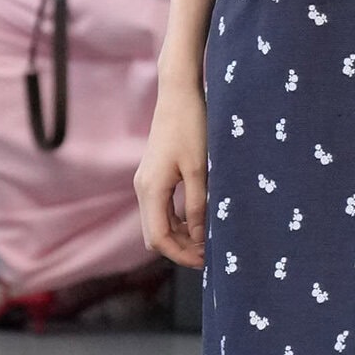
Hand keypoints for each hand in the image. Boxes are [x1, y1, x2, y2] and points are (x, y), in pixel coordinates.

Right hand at [136, 79, 206, 267]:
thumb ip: (199, 205)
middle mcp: (143, 188)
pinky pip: (161, 209)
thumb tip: (201, 238)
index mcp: (152, 189)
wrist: (178, 93)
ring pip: (158, 223)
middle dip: (180, 249)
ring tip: (209, 240)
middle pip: (155, 235)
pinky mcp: (153, 175)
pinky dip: (177, 221)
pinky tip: (200, 221)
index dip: (181, 255)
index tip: (206, 261)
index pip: (159, 239)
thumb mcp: (201, 169)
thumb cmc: (192, 126)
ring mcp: (146, 182)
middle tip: (210, 254)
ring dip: (180, 235)